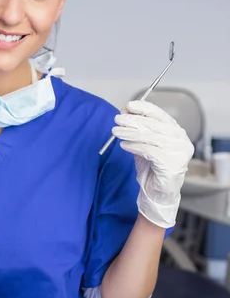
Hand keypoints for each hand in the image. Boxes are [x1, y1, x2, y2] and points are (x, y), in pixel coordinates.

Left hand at [111, 100, 194, 227]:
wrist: (158, 193)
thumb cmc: (152, 167)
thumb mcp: (144, 144)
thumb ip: (138, 129)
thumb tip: (125, 111)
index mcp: (176, 131)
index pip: (160, 114)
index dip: (144, 108)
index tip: (128, 105)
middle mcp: (181, 140)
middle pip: (154, 124)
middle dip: (133, 120)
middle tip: (117, 119)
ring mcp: (179, 152)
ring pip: (150, 137)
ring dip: (130, 133)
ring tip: (116, 131)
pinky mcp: (171, 163)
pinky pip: (148, 150)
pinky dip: (133, 147)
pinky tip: (123, 146)